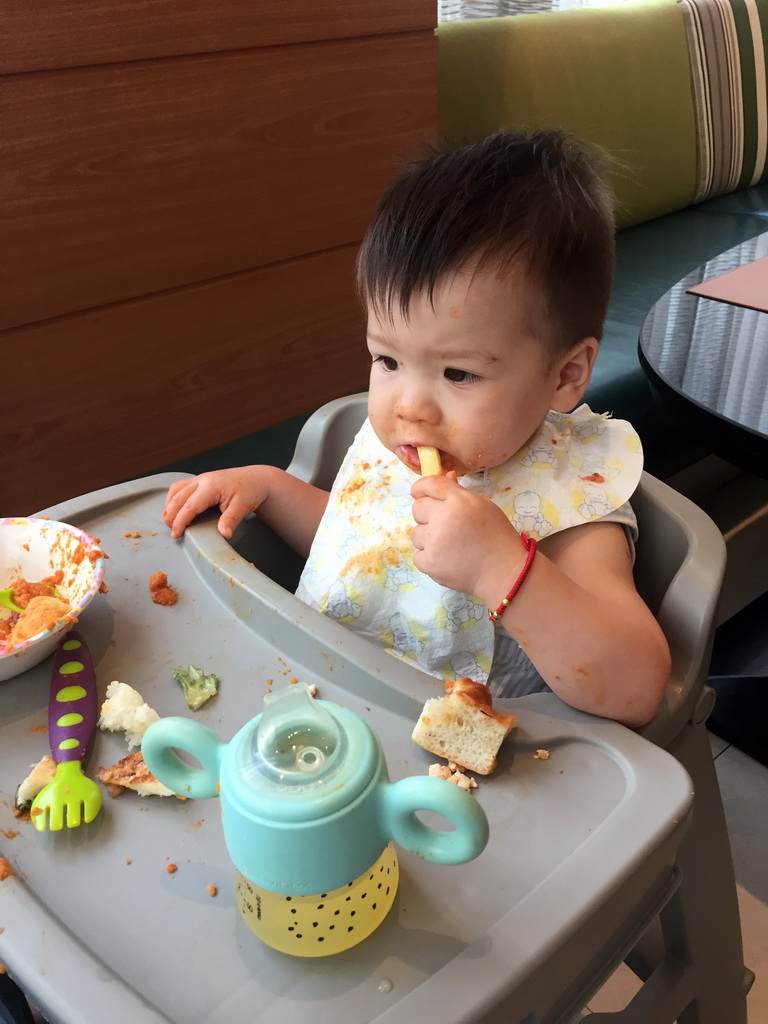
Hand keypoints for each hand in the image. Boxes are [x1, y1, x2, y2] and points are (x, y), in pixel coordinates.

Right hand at [163, 467, 271, 538]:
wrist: (255, 479)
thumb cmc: (249, 491)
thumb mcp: (242, 507)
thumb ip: (230, 520)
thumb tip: (223, 535)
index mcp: (211, 486)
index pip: (190, 505)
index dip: (180, 521)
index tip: (176, 534)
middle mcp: (202, 480)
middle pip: (177, 498)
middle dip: (171, 516)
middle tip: (173, 532)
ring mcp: (199, 479)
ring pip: (174, 491)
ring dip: (170, 507)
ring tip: (172, 523)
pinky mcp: (198, 481)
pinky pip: (179, 488)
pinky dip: (174, 500)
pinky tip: (177, 510)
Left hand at [410, 472, 523, 601]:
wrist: (503, 571)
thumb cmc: (496, 535)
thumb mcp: (482, 506)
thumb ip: (459, 492)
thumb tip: (446, 476)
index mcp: (458, 501)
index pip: (429, 484)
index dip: (421, 487)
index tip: (420, 493)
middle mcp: (443, 518)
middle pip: (417, 508)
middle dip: (427, 514)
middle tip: (445, 524)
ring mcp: (434, 543)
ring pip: (416, 533)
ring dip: (428, 538)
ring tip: (449, 545)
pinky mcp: (429, 564)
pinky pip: (418, 555)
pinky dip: (429, 558)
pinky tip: (447, 558)